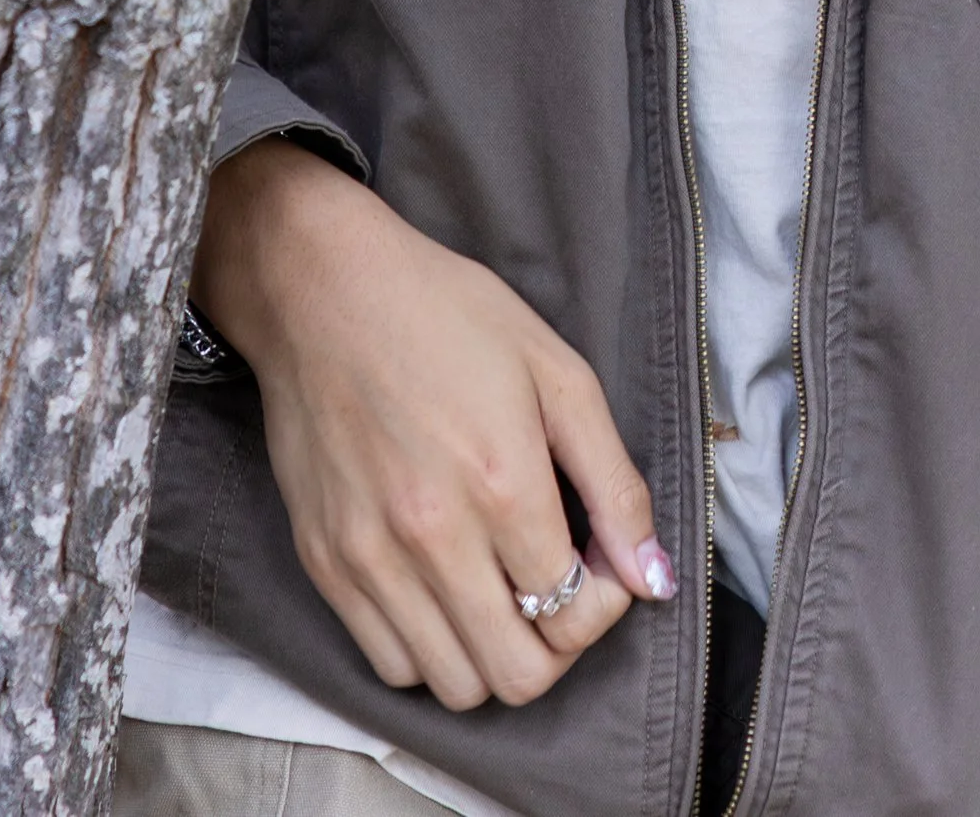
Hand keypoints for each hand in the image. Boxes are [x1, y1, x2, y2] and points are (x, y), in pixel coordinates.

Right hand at [195, 139, 676, 711]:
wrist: (325, 295)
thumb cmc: (450, 318)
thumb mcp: (558, 373)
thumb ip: (614, 482)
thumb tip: (654, 577)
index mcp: (503, 483)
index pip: (574, 611)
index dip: (607, 599)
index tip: (600, 559)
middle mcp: (433, 538)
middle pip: (518, 676)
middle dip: (558, 643)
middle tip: (558, 584)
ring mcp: (371, 561)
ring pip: (454, 685)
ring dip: (495, 652)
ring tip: (503, 586)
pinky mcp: (325, 568)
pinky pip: (391, 664)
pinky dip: (432, 648)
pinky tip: (448, 587)